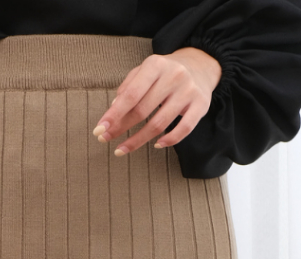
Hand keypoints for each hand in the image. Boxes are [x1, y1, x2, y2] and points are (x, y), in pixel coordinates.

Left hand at [93, 47, 221, 155]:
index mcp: (156, 65)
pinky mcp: (201, 105)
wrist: (200, 66)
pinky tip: (156, 145)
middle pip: (142, 111)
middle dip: (121, 128)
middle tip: (106, 139)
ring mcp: (189, 91)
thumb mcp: (145, 71)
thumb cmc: (164, 73)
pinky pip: (184, 129)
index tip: (99, 130)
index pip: (131, 94)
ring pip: (159, 124)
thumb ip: (128, 87)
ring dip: (138, 141)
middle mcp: (174, 76)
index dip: (114, 114)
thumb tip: (113, 110)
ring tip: (122, 149)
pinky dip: (169, 141)